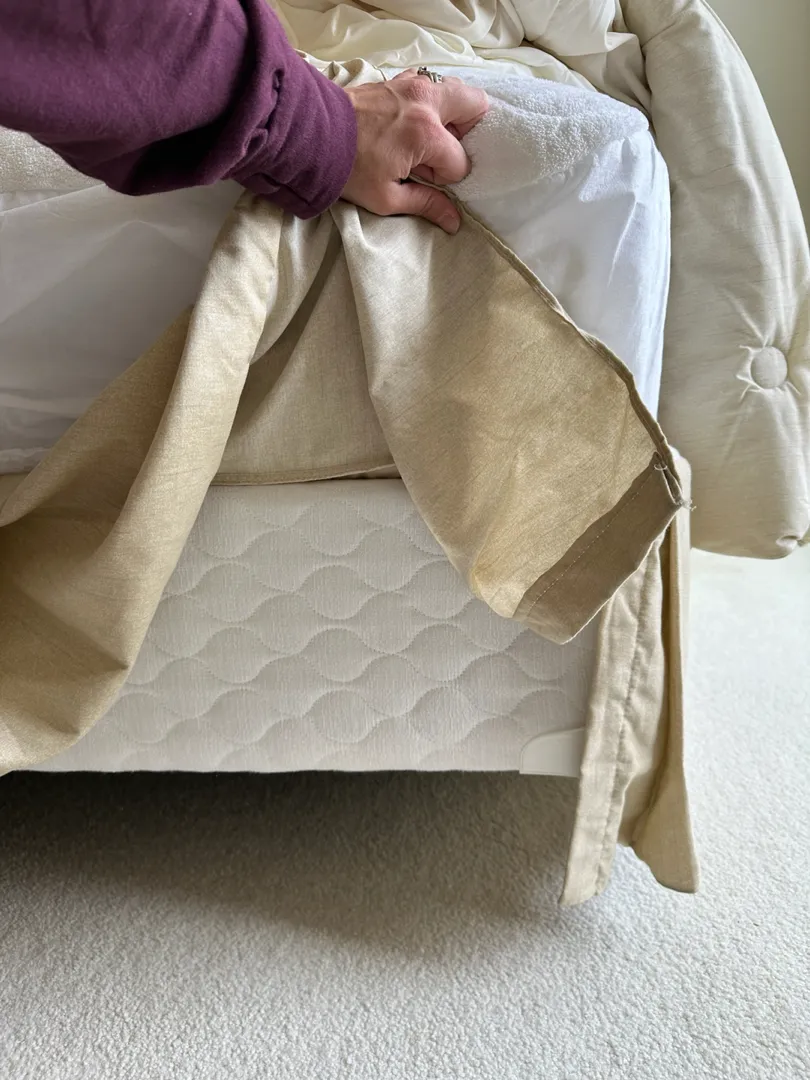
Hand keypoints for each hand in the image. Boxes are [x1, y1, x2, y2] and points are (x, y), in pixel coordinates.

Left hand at [341, 70, 487, 233]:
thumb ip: (425, 204)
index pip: (459, 160)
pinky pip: (432, 83)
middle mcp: (426, 102)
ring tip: (432, 137)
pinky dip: (433, 100)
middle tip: (447, 150)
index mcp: (425, 134)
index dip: (447, 177)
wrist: (312, 135)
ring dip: (453, 113)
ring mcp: (413, 85)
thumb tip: (454, 221)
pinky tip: (417, 122)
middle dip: (469, 131)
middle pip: (475, 105)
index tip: (427, 181)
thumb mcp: (386, 197)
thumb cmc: (347, 169)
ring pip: (456, 89)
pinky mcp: (399, 80)